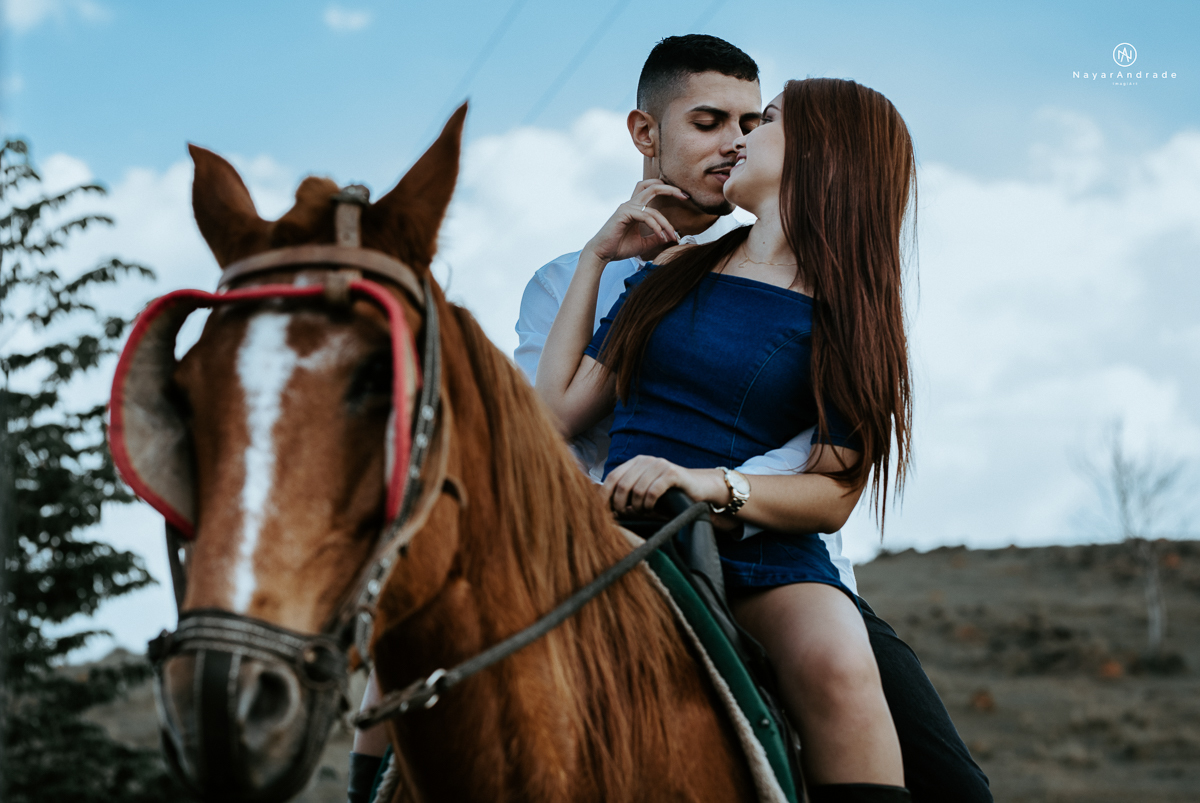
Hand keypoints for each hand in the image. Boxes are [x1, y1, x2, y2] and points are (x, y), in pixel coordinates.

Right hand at [583, 180, 689, 263]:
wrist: (602, 254)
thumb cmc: (619, 247)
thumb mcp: (644, 243)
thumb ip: (656, 237)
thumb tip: (671, 236)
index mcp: (635, 207)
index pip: (653, 190)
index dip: (668, 191)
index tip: (684, 198)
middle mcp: (631, 204)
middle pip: (652, 186)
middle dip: (670, 188)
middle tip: (685, 195)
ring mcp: (626, 207)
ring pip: (652, 208)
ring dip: (665, 223)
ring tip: (672, 236)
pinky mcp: (623, 214)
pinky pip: (646, 216)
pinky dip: (656, 226)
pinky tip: (661, 236)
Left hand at [602, 455, 728, 513]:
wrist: (699, 487)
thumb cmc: (669, 492)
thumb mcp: (645, 490)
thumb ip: (628, 493)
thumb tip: (605, 508)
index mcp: (635, 462)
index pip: (612, 477)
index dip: (604, 495)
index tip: (602, 511)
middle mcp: (645, 460)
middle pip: (622, 484)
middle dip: (620, 504)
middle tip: (625, 514)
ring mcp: (659, 465)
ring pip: (637, 489)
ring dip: (637, 506)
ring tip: (642, 511)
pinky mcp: (672, 473)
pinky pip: (653, 491)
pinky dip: (649, 504)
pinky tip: (651, 508)